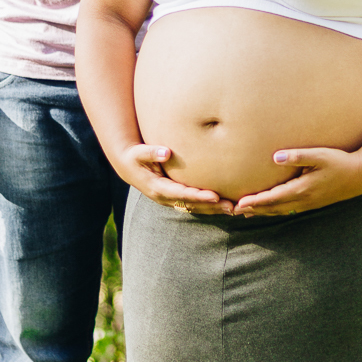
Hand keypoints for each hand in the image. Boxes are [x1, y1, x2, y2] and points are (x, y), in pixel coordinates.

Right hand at [119, 144, 235, 215]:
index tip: (215, 195)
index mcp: (157, 188)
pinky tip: (223, 205)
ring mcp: (171, 200)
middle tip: (231, 206)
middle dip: (211, 206)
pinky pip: (194, 204)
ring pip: (195, 208)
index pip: (181, 194)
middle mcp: (165, 198)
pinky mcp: (176, 198)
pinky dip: (209, 206)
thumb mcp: (138, 153)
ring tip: (233, 209)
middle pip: (192, 205)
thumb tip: (166, 152)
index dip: (198, 196)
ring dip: (213, 209)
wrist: (129, 167)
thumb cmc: (135, 157)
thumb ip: (151, 152)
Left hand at [233, 147, 361, 216]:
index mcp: (302, 189)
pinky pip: (289, 210)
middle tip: (234, 211)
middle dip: (254, 209)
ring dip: (263, 212)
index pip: (273, 197)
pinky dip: (276, 210)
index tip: (239, 204)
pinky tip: (271, 209)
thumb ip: (297, 155)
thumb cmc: (340, 162)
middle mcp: (303, 200)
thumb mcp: (319, 155)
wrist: (360, 176)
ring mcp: (309, 203)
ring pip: (281, 210)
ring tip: (247, 213)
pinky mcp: (313, 203)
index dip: (255, 201)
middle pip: (273, 207)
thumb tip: (275, 157)